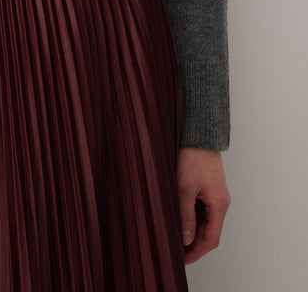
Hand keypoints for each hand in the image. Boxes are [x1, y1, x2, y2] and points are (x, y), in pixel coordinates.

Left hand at [176, 147, 230, 263]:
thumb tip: (185, 239)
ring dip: (191, 231)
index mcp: (219, 205)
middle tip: (175, 251)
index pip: (211, 239)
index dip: (196, 252)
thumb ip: (185, 215)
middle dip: (193, 244)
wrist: (198, 133)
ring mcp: (215, 195)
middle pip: (209, 232)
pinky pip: (201, 210)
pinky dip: (191, 218)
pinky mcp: (208, 188)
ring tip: (174, 237)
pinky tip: (177, 219)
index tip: (182, 260)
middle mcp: (220, 202)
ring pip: (204, 221)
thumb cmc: (193, 156)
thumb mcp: (184, 188)